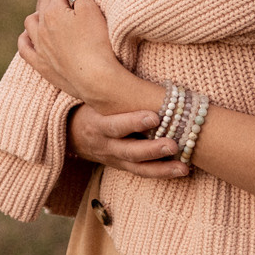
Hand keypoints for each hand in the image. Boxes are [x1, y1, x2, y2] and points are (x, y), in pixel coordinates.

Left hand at [17, 0, 128, 107]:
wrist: (96, 81)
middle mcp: (41, 28)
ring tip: (51, 9)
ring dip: (39, 12)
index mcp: (53, 12)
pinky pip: (25, 49)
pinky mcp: (42, 65)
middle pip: (44, 1)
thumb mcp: (91, 10)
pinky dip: (26, 39)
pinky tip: (29, 35)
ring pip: (31, 23)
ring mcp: (40, 47)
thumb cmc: (98, 43)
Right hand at [71, 103, 187, 178]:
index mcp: (97, 124)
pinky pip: (142, 173)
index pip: (115, 125)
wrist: (72, 134)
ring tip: (183, 168)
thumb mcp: (95, 99)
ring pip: (138, 167)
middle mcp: (105, 145)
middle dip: (152, 150)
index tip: (154, 117)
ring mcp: (114, 158)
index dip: (133, 122)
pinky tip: (182, 170)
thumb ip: (115, 93)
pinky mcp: (122, 166)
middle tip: (173, 145)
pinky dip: (162, 173)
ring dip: (162, 169)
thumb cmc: (91, 107)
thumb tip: (146, 82)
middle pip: (129, 151)